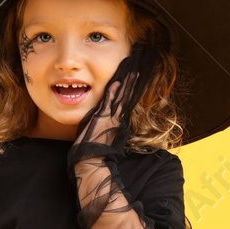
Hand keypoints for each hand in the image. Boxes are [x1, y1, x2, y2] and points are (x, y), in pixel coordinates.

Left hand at [68, 44, 160, 172]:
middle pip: (126, 95)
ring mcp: (110, 118)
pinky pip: (109, 102)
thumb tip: (104, 119)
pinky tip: (116, 83)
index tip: (134, 74)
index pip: (125, 99)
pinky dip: (113, 93)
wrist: (91, 161)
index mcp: (116, 120)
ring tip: (133, 70)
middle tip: (138, 66)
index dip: (130, 87)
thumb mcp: (101, 134)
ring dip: (127, 84)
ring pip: (121, 97)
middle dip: (132, 81)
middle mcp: (116, 117)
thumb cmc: (93, 151)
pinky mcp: (103, 119)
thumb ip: (104, 124)